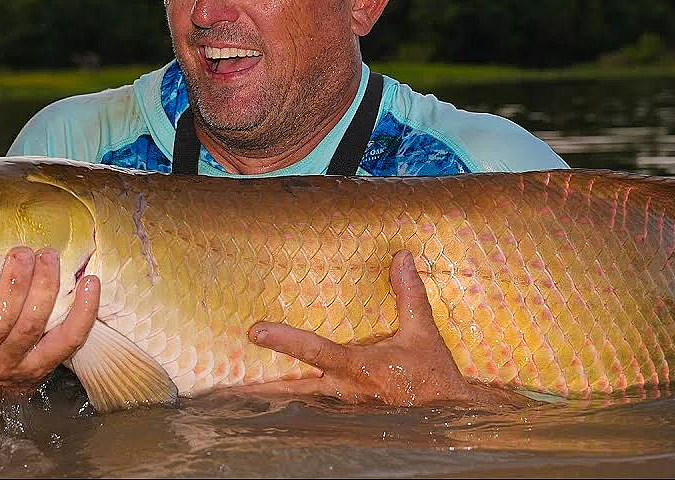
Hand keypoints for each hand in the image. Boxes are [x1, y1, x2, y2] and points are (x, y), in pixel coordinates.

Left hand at [242, 249, 532, 408]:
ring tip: (237, 393)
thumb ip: (408, 294)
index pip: (316, 351)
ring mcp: (344, 410)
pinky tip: (275, 402)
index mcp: (360, 368)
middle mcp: (345, 392)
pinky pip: (314, 411)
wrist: (449, 415)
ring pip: (301, 404)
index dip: (285, 340)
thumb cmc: (433, 375)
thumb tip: (401, 256)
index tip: (255, 331)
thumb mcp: (423, 332)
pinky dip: (293, 405)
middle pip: (293, 390)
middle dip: (260, 389)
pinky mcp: (347, 419)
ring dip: (272, 398)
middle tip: (225, 384)